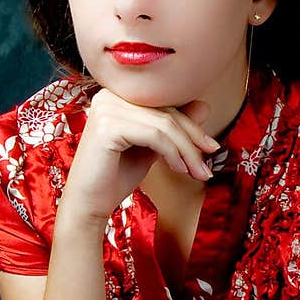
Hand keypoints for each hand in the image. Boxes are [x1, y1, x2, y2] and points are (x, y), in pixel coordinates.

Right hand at [61, 92, 220, 224]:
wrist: (88, 204)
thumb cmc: (116, 176)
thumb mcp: (152, 148)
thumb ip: (172, 127)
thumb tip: (205, 105)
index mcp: (117, 95)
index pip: (165, 104)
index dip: (192, 126)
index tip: (211, 148)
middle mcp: (109, 95)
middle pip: (166, 112)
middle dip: (193, 141)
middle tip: (207, 166)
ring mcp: (107, 108)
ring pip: (164, 125)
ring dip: (187, 151)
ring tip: (196, 173)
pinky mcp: (108, 126)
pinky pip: (155, 135)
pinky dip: (173, 153)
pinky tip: (178, 170)